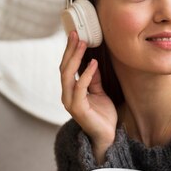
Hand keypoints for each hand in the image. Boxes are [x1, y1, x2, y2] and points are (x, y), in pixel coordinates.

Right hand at [59, 31, 116, 160]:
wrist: (107, 136)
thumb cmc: (102, 116)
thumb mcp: (99, 93)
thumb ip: (94, 79)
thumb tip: (93, 62)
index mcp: (70, 91)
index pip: (67, 67)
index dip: (70, 51)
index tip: (75, 35)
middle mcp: (67, 95)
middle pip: (64, 68)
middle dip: (70, 50)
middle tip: (76, 33)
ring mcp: (70, 102)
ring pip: (68, 75)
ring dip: (75, 58)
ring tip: (83, 44)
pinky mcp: (78, 108)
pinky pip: (80, 87)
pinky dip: (86, 74)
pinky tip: (93, 63)